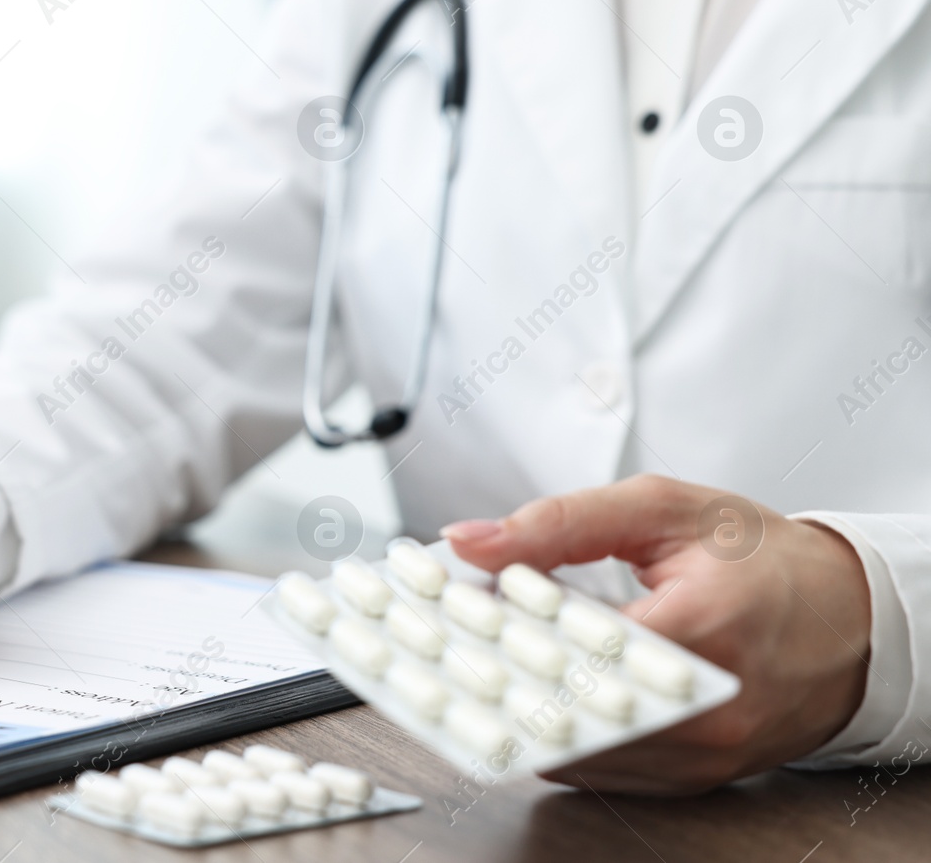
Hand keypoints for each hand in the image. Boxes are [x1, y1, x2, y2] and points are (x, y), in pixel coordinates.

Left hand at [442, 474, 872, 793]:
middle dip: (494, 681)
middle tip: (438, 649)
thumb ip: (561, 522)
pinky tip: (518, 700)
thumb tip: (471, 542)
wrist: (851, 622)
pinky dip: (556, 737)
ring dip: (517, 715)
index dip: (501, 634)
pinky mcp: (695, 779)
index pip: (578, 647)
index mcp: (705, 626)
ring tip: (466, 669)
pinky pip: (602, 771)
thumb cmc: (763, 561)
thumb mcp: (663, 510)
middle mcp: (708, 709)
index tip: (441, 617)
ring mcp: (703, 755)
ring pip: (577, 754)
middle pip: (570, 712)